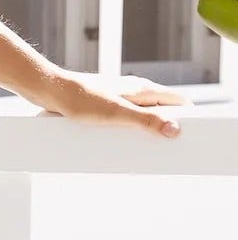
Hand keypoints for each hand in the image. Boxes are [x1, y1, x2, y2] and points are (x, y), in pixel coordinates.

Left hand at [32, 69, 187, 138]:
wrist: (50, 91)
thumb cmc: (81, 100)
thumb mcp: (117, 114)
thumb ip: (146, 121)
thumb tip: (174, 130)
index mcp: (143, 89)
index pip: (178, 100)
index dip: (188, 116)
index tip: (190, 135)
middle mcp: (135, 91)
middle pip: (162, 109)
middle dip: (168, 127)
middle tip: (168, 149)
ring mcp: (120, 97)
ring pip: (144, 115)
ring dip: (148, 131)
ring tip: (147, 150)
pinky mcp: (106, 105)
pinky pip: (127, 119)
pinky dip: (131, 130)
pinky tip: (124, 144)